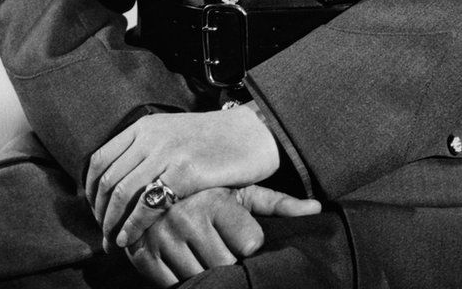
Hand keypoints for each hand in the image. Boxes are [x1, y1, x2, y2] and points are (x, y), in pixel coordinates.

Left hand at [85, 107, 280, 248]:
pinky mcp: (184, 172)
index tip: (94, 210)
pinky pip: (147, 205)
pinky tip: (130, 239)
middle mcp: (150, 137)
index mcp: (144, 127)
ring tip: (112, 242)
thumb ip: (147, 149)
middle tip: (102, 234)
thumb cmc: (214, 139)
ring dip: (111, 224)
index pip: (99, 159)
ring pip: (121, 194)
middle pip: (107, 180)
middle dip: (99, 213)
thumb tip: (121, 177)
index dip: (90, 191)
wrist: (252, 133)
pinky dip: (132, 226)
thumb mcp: (172, 133)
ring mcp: (167, 153)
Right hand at [126, 184, 321, 286]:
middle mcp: (188, 217)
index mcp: (215, 200)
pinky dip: (179, 278)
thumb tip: (318, 209)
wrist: (150, 183)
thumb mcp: (240, 191)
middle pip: (226, 265)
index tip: (239, 234)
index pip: (251, 243)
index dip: (248, 244)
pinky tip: (182, 258)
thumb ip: (278, 203)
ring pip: (200, 278)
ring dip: (202, 269)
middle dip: (226, 259)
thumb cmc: (208, 190)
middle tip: (217, 242)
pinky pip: (172, 285)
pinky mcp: (143, 254)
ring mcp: (163, 237)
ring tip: (200, 248)